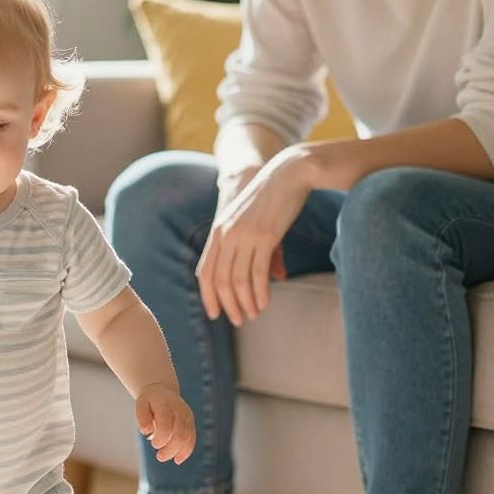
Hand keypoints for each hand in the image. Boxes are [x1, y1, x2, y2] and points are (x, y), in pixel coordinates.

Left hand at [135, 382, 195, 463]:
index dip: (161, 438)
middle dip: (170, 448)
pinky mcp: (191, 423)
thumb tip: (146, 432)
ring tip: (166, 458)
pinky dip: (186, 451)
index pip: (166, 424)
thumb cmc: (149, 401)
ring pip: (188, 437)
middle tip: (159, 457)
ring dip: (178, 451)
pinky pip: (192, 438)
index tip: (153, 443)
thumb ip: (142, 417)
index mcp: (166, 405)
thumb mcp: (141, 405)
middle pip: (180, 433)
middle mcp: (180, 410)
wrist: (162, 391)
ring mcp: (188, 416)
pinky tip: (177, 460)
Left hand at [197, 149, 313, 324]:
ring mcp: (244, 236)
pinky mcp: (265, 237)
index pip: (205, 272)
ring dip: (245, 302)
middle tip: (239, 320)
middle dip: (228, 305)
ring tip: (253, 315)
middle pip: (221, 280)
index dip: (208, 296)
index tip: (215, 314)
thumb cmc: (273, 199)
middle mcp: (227, 235)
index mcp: (219, 231)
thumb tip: (275, 276)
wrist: (288, 173)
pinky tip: (264, 302)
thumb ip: (258, 250)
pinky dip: (259, 292)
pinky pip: (257, 273)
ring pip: (238, 280)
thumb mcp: (255, 223)